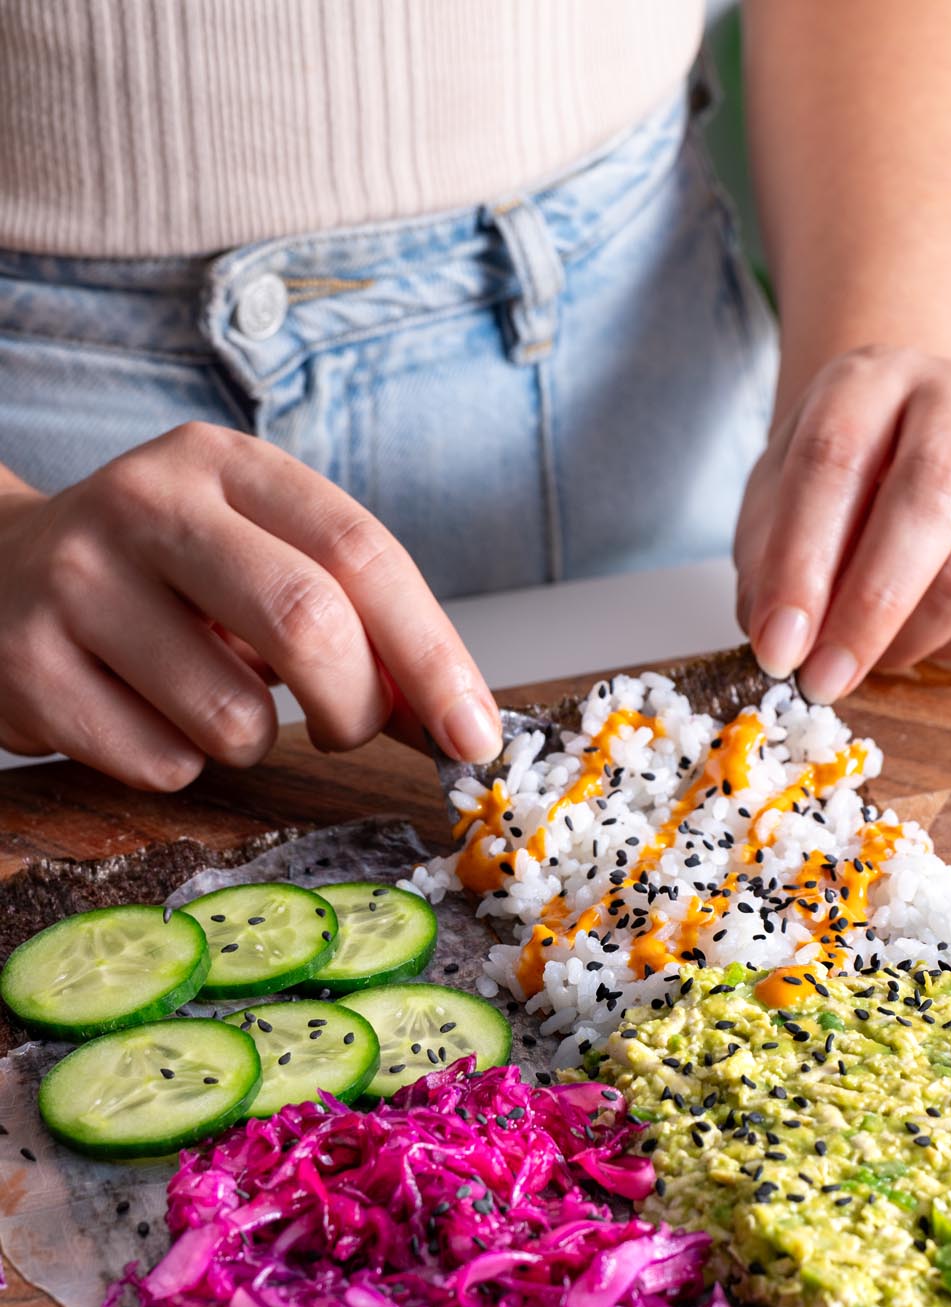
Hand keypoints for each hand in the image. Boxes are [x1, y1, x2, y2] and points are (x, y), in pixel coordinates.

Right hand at [0, 423, 501, 789]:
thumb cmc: (161, 581)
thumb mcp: (255, 559)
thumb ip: (356, 622)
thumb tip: (457, 724)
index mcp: (225, 465)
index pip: (362, 553)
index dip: (433, 656)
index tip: (474, 736)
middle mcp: (148, 505)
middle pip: (308, 622)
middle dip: (355, 708)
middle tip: (346, 731)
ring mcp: (77, 583)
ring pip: (233, 719)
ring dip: (252, 745)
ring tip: (206, 701)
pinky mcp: (29, 668)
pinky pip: (161, 765)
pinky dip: (178, 766)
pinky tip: (140, 716)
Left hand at [735, 346, 950, 700]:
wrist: (906, 440)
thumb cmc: (838, 480)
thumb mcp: (777, 502)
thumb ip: (770, 566)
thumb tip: (780, 644)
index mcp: (870, 378)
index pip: (834, 460)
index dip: (800, 564)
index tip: (778, 647)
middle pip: (928, 504)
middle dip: (868, 612)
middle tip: (825, 680)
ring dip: (910, 639)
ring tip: (869, 658)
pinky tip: (928, 641)